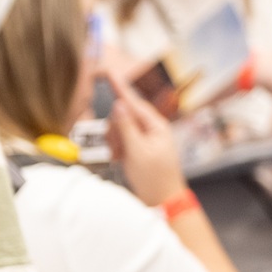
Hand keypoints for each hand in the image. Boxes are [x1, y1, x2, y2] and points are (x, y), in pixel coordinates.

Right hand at [102, 71, 187, 207]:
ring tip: (123, 157)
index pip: (133, 101)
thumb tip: (118, 106)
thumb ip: (126, 127)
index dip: (119, 87)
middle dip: (115, 131)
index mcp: (156, 126)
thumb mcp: (138, 151)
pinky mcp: (137, 148)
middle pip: (122, 116)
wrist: (163, 200)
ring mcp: (144, 138)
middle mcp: (150, 128)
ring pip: (119, 129)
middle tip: (119, 149)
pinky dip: (117, 150)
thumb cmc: (155, 178)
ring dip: (116, 142)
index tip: (108, 72)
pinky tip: (122, 160)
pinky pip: (120, 141)